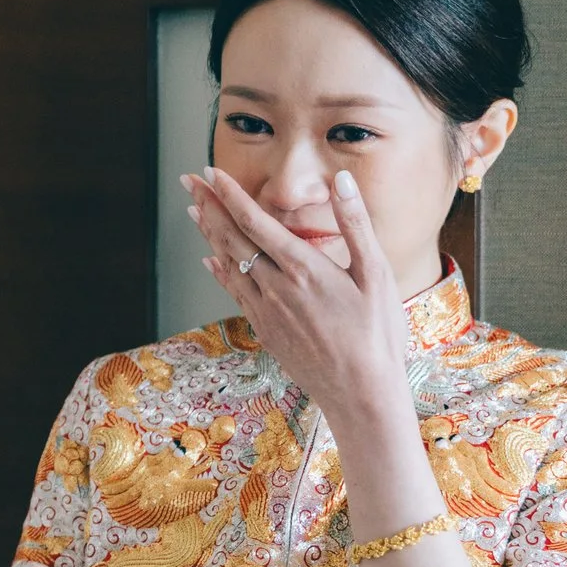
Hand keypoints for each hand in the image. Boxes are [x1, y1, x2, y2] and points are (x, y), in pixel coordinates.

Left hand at [183, 168, 415, 441]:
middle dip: (208, 206)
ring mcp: (266, 310)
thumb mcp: (377, 274)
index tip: (210, 173)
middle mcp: (276, 286)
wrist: (361, 394)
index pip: (255, 221)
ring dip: (209, 234)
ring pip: (229, 263)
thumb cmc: (378, 334)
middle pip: (232, 237)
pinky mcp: (266, 330)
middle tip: (188, 181)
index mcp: (303, 267)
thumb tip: (340, 180)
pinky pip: (236, 293)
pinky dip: (221, 271)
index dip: (229, 195)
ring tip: (194, 211)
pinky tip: (212, 261)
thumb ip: (356, 224)